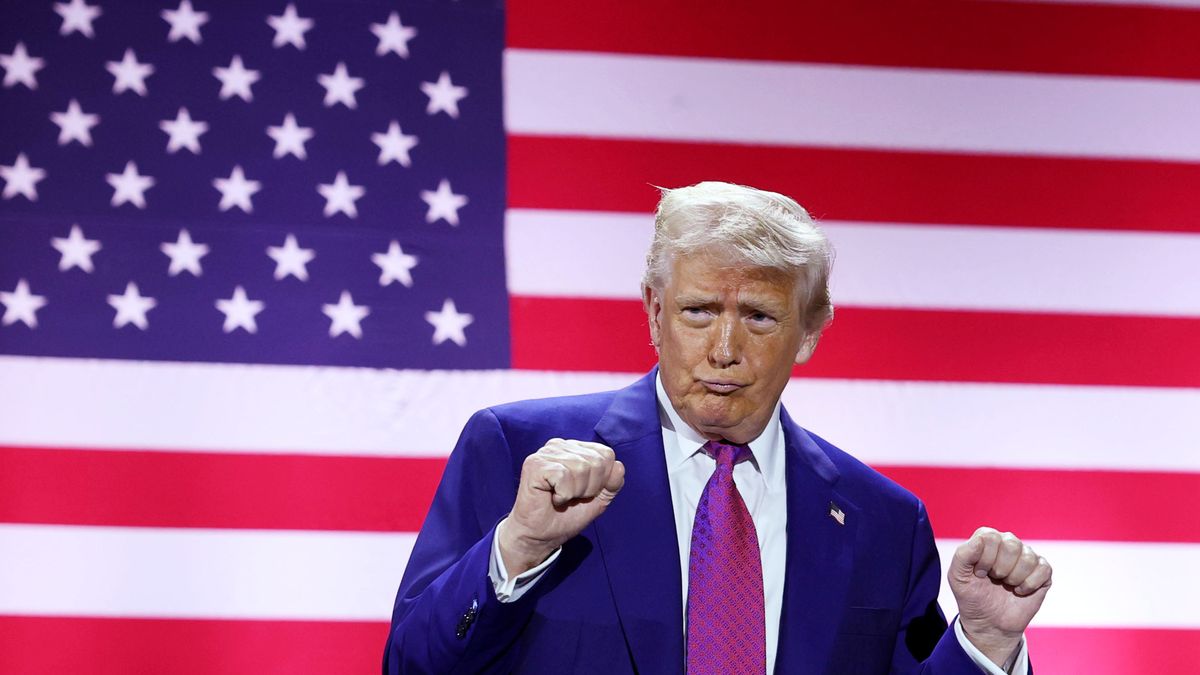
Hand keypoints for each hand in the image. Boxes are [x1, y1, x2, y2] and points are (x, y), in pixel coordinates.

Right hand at [498, 438, 624, 575]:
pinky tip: (552, 498)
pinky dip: (563, 494)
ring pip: (581, 468)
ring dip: (575, 492)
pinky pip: (564, 477)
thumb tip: (618, 466)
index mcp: (576, 449)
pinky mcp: (535, 464)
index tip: (584, 493)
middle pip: (597, 462)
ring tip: (561, 498)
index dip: (602, 481)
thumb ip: (612, 482)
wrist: (541, 536)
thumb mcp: (598, 499)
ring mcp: (546, 453)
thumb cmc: (565, 515)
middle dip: (589, 488)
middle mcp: (560, 445)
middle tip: (571, 497)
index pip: (607, 455)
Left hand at [949, 527, 1052, 666]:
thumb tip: (980, 539)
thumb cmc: (972, 596)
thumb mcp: (957, 577)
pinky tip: (1020, 591)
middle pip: (1012, 545)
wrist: (989, 623)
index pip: (991, 537)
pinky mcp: (1042, 571)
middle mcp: (1008, 543)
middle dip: (1001, 569)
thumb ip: (963, 555)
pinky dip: (1030, 584)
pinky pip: (1044, 569)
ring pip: (1028, 558)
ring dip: (1015, 578)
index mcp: (987, 540)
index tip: (979, 573)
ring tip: (1007, 585)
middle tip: (995, 579)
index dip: (985, 559)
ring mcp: (1026, 557)